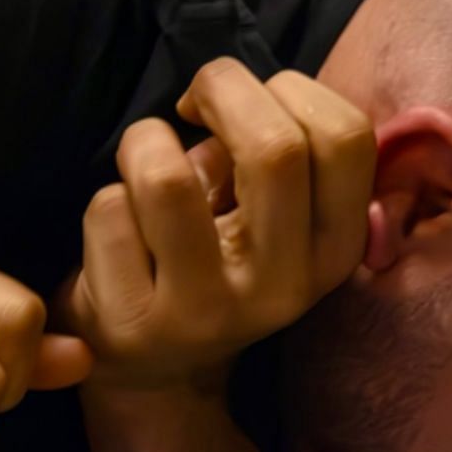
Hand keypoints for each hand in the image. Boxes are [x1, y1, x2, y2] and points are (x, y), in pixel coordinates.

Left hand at [61, 60, 375, 390]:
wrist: (153, 364)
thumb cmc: (215, 257)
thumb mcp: (275, 216)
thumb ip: (279, 148)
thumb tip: (226, 88)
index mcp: (334, 248)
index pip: (347, 137)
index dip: (291, 88)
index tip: (251, 101)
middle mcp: (285, 287)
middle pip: (275, 147)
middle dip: (222, 88)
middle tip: (194, 104)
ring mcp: (209, 312)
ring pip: (169, 178)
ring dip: (145, 141)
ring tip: (144, 160)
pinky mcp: (136, 325)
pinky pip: (108, 213)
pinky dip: (105, 199)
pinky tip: (119, 229)